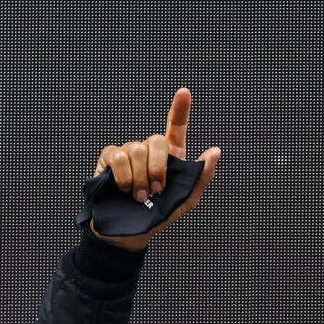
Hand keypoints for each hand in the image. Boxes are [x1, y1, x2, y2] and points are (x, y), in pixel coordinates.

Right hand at [90, 87, 220, 249]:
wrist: (130, 231)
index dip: (180, 109)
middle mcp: (148, 151)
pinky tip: (123, 189)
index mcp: (170, 158)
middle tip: (155, 191)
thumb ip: (201, 177)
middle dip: (157, 168)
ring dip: (139, 178)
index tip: (184, 92)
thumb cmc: (159, 216)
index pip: (176, 127)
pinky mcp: (108, 159)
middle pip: (155, 140)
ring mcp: (127, 153)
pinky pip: (116, 156)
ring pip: (135, 150)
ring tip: (139, 197)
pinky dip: (122, 176)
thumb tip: (214, 151)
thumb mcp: (186, 201)